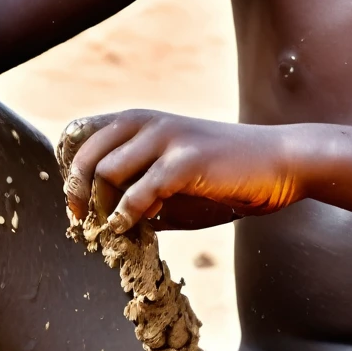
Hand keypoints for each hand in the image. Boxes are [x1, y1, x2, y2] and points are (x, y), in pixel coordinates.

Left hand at [60, 111, 307, 230]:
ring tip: (109, 230)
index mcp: (141, 121)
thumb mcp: (175, 180)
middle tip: (81, 221)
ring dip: (101, 207)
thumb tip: (108, 224)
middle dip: (76, 192)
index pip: (81, 133)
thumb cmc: (228, 175)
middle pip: (85, 154)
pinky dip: (128, 215)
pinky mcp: (186, 161)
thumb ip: (142, 192)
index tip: (75, 201)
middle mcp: (148, 122)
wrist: (280, 163)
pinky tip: (131, 228)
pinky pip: (140, 191)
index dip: (71, 167)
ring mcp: (167, 138)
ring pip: (107, 171)